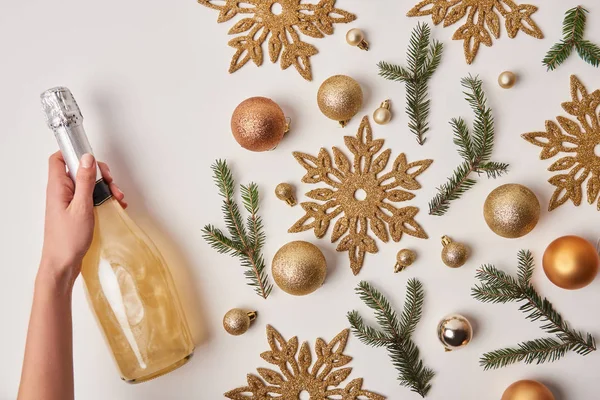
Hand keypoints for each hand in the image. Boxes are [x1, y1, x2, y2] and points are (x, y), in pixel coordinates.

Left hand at [40, 152, 126, 287]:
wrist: (63, 264)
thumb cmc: (68, 239)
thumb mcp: (81, 206)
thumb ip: (85, 181)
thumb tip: (87, 158)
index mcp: (58, 187)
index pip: (59, 159)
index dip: (74, 153)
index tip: (92, 158)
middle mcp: (62, 192)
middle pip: (79, 170)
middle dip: (98, 173)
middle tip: (110, 182)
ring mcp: (69, 202)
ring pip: (88, 184)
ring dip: (105, 187)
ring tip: (117, 197)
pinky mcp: (76, 212)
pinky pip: (91, 198)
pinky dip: (103, 198)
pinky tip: (114, 205)